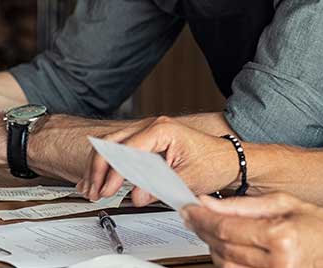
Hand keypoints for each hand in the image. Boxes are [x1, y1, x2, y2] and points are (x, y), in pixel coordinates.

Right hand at [80, 116, 239, 205]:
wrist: (229, 160)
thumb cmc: (214, 163)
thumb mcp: (187, 179)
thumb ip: (159, 187)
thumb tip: (135, 196)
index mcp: (161, 129)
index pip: (127, 150)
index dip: (114, 172)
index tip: (108, 190)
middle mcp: (152, 126)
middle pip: (111, 143)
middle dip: (99, 169)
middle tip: (94, 191)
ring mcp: (148, 132)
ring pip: (111, 145)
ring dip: (100, 167)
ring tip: (93, 189)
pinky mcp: (148, 142)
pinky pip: (120, 150)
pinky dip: (108, 165)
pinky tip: (100, 179)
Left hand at [182, 193, 322, 267]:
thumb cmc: (322, 225)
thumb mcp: (282, 202)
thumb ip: (241, 206)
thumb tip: (208, 204)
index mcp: (281, 237)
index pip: (226, 229)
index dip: (201, 219)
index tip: (189, 210)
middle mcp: (279, 263)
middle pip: (223, 249)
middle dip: (204, 232)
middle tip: (195, 218)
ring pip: (227, 266)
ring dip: (215, 249)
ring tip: (214, 232)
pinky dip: (229, 263)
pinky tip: (228, 250)